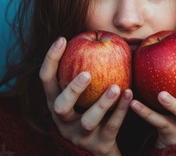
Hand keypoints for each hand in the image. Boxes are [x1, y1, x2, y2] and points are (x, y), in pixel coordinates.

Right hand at [39, 37, 132, 155]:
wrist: (102, 149)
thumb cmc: (93, 109)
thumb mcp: (83, 93)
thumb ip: (85, 68)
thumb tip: (95, 32)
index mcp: (56, 102)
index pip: (46, 79)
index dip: (50, 59)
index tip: (62, 39)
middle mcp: (63, 120)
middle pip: (61, 105)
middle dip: (72, 90)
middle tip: (86, 74)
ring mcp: (80, 135)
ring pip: (88, 120)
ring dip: (102, 103)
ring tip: (116, 87)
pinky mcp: (99, 145)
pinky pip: (111, 127)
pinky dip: (121, 110)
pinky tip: (130, 94)